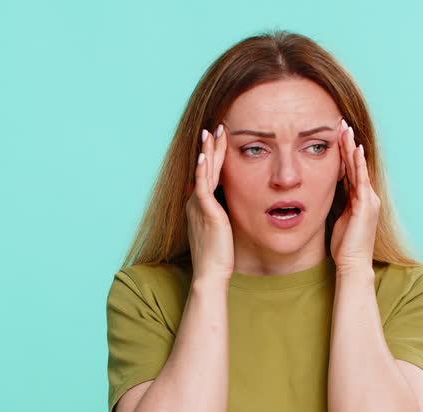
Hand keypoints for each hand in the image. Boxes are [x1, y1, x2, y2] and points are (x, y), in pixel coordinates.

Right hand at [185, 124, 234, 281]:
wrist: (210, 273)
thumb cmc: (218, 256)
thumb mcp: (220, 229)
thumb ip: (221, 213)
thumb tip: (227, 204)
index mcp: (199, 205)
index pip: (207, 174)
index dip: (213, 156)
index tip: (219, 139)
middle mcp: (195, 202)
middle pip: (204, 168)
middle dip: (210, 147)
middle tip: (216, 127)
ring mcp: (198, 206)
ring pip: (203, 172)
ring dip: (208, 151)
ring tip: (210, 132)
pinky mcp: (205, 212)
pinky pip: (202, 186)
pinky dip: (202, 170)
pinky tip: (204, 156)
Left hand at [329, 118, 379, 271]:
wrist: (353, 264)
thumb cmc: (345, 247)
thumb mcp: (339, 219)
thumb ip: (337, 205)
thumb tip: (324, 194)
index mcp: (361, 199)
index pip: (352, 169)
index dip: (345, 151)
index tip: (337, 134)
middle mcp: (368, 196)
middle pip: (357, 163)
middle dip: (348, 143)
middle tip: (341, 122)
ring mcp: (369, 200)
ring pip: (359, 167)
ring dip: (352, 147)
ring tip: (346, 128)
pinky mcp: (366, 205)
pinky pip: (362, 179)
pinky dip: (359, 164)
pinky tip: (355, 149)